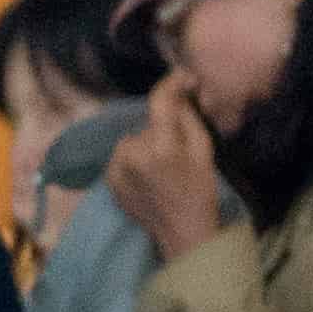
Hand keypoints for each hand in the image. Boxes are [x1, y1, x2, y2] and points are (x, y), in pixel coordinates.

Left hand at [103, 83, 229, 260]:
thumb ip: (188, 119)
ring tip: (162, 166)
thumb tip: (180, 92)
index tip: (182, 78)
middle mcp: (132, 154)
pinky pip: (123, 156)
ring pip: (133, 139)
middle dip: (163, 128)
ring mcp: (116, 168)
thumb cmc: (199, 193)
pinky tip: (149, 176)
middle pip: (147, 124)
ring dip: (147, 144)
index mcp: (159, 147)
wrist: (182, 233)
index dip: (171, 84)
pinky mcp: (109, 180)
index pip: (159, 101)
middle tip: (178, 149)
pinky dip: (135, 158)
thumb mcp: (203, 152)